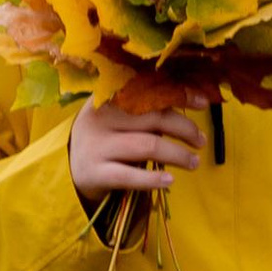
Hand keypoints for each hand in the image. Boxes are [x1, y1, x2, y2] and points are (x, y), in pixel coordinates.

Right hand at [69, 99, 203, 199]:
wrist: (68, 168)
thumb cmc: (105, 138)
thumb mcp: (118, 117)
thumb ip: (145, 108)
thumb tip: (193, 100)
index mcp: (107, 97)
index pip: (149, 90)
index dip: (179, 95)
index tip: (203, 102)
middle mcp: (99, 118)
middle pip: (153, 118)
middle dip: (184, 129)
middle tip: (200, 140)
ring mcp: (95, 146)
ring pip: (147, 146)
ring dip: (177, 155)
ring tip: (193, 162)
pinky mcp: (94, 173)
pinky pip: (130, 176)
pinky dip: (153, 179)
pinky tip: (170, 180)